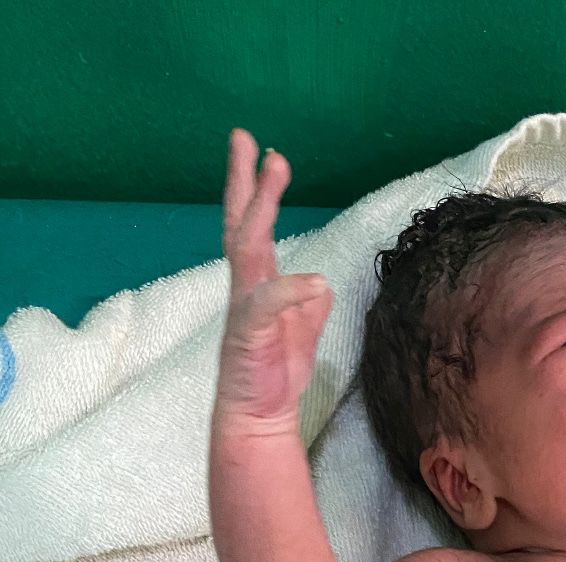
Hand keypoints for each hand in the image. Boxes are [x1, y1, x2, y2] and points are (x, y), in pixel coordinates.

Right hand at [214, 129, 332, 433]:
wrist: (258, 417)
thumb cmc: (275, 374)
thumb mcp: (302, 333)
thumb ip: (309, 305)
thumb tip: (320, 284)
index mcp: (258, 285)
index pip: (253, 228)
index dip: (257, 190)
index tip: (266, 151)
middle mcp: (246, 289)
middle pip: (241, 225)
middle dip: (245, 182)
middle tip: (246, 137)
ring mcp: (245, 309)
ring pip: (248, 249)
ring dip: (261, 208)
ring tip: (274, 169)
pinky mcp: (248, 336)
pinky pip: (267, 305)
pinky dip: (289, 290)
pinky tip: (313, 281)